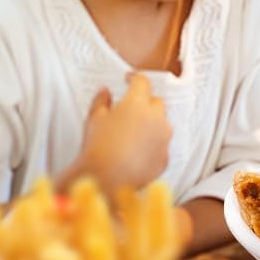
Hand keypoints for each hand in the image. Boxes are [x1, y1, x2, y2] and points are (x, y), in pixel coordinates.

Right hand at [73, 75, 171, 193]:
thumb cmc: (97, 147)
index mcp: (138, 103)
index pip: (142, 82)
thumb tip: (105, 92)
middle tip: (130, 110)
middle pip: (156, 102)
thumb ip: (101, 101)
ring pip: (162, 124)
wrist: (105, 180)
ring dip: (152, 125)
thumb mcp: (94, 119)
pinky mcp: (165, 157)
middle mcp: (156, 117)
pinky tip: (137, 152)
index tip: (129, 79)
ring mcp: (163, 138)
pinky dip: (153, 146)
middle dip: (145, 103)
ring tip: (133, 134)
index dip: (134, 78)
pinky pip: (161, 146)